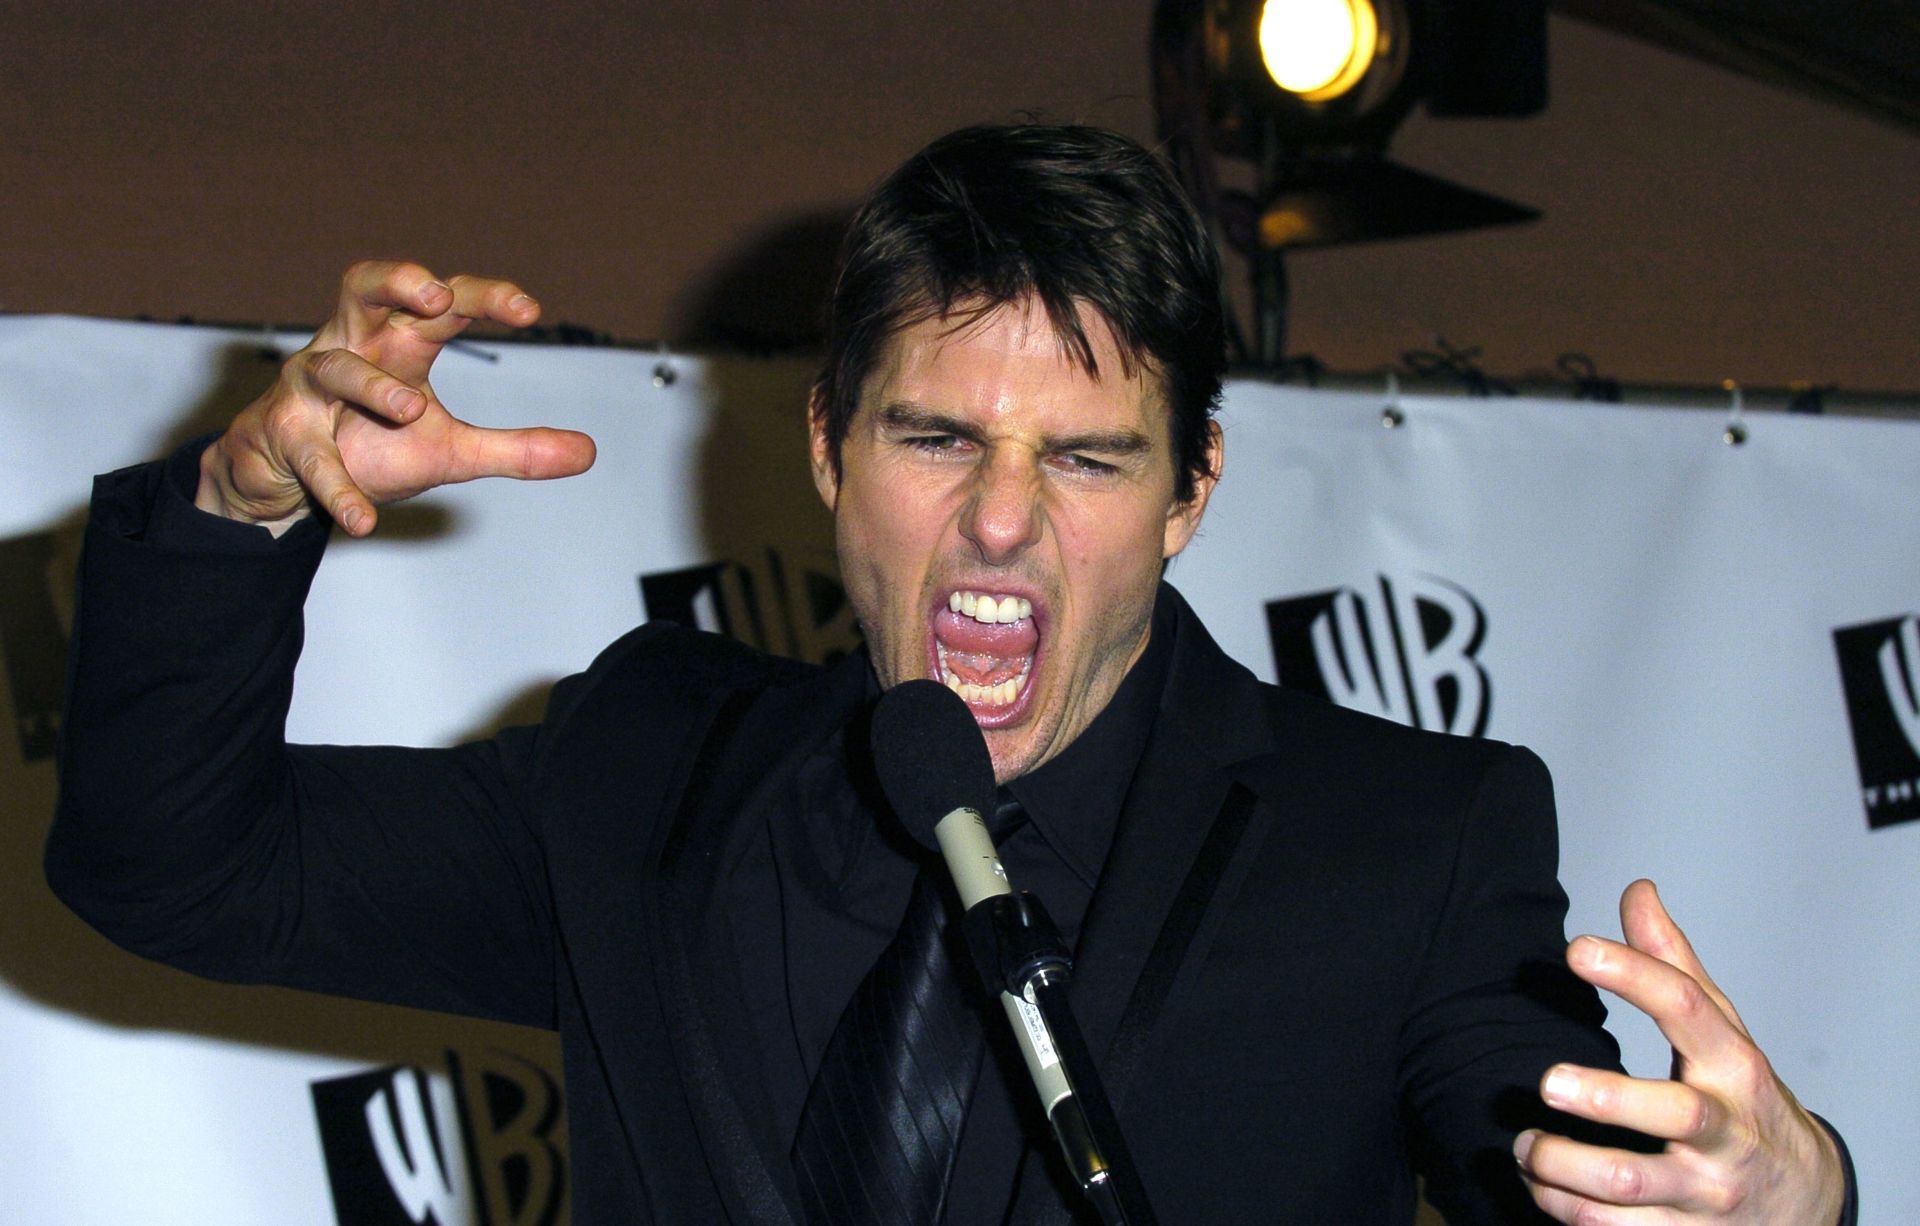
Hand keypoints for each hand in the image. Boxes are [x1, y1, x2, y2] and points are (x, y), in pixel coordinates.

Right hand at [196, 260, 595, 535]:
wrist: (287, 478)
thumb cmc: (369, 443)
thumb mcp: (451, 450)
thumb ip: (515, 449)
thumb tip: (588, 452)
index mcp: (396, 344)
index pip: (441, 305)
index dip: (482, 297)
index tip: (530, 310)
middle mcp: (351, 348)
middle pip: (364, 288)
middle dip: (397, 281)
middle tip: (434, 296)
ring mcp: (309, 387)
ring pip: (335, 367)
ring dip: (372, 386)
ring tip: (411, 409)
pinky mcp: (282, 432)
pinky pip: (310, 456)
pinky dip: (337, 488)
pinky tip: (364, 521)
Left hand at [1515, 879, 1844, 1222]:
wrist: (1804, 1201)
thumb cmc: (1746, 1103)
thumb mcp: (1723, 1033)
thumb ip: (1673, 966)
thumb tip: (1637, 891)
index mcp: (1734, 1067)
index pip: (1690, 1009)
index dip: (1634, 974)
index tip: (1579, 950)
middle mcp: (1726, 1132)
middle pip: (1677, 1113)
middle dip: (1609, 1097)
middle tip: (1549, 1081)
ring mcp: (1707, 1192)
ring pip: (1632, 1183)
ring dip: (1563, 1164)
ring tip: (1526, 1142)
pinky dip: (1564, 1209)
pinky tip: (1538, 1184)